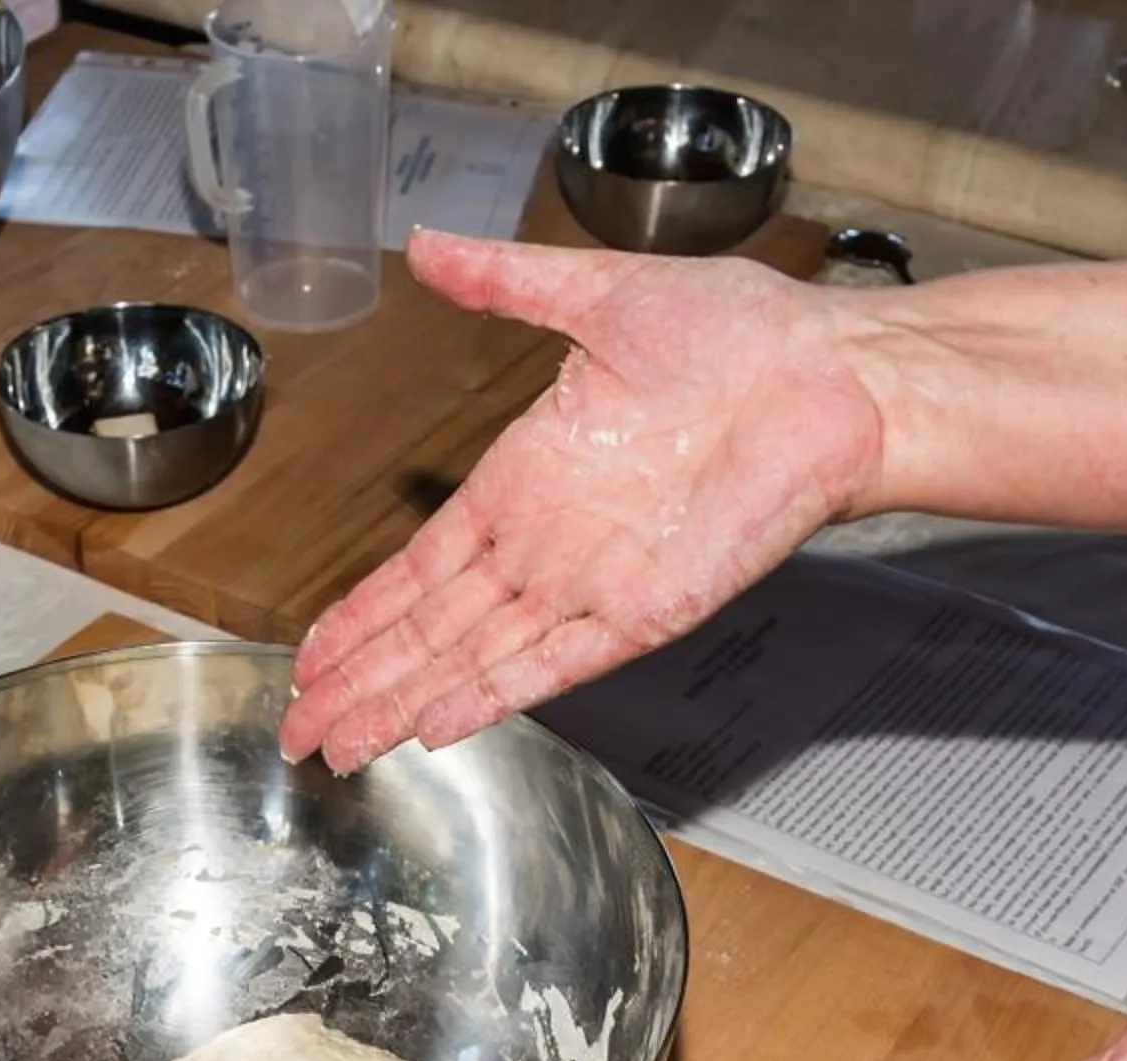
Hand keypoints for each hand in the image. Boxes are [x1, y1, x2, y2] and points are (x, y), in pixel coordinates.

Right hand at [278, 232, 890, 772]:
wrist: (831, 373)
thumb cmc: (739, 334)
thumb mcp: (597, 293)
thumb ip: (507, 283)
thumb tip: (429, 247)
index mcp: (525, 481)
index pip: (420, 568)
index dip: (361, 615)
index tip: (309, 656)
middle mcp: (548, 547)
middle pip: (430, 632)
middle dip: (358, 683)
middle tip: (295, 734)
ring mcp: (593, 585)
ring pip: (473, 659)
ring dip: (403, 704)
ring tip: (340, 746)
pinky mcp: (646, 610)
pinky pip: (554, 663)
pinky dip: (492, 694)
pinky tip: (434, 726)